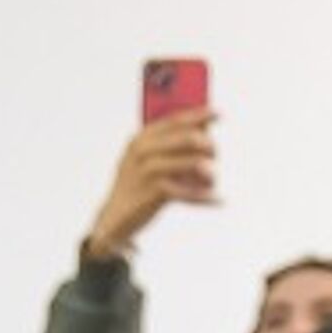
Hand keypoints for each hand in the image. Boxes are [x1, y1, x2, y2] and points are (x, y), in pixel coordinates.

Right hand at [82, 110, 218, 261]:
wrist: (113, 218)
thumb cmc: (135, 186)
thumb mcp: (144, 159)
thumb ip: (167, 143)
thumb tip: (203, 130)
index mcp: (141, 138)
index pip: (175, 120)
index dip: (199, 115)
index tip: (217, 114)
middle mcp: (143, 151)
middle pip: (188, 138)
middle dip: (208, 145)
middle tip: (215, 154)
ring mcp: (147, 171)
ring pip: (191, 162)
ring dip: (208, 172)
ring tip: (212, 179)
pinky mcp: (153, 192)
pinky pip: (188, 191)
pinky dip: (204, 197)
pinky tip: (216, 199)